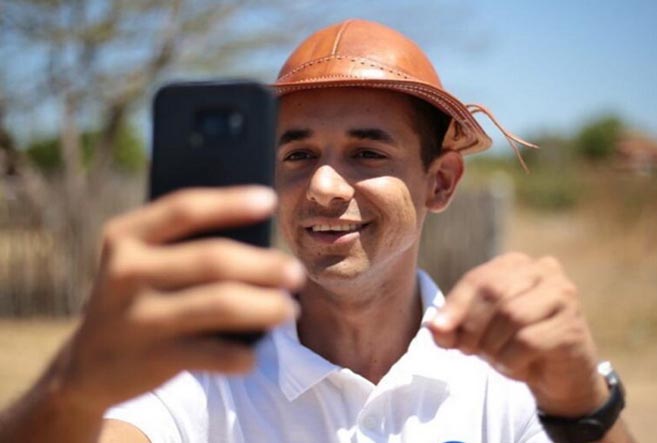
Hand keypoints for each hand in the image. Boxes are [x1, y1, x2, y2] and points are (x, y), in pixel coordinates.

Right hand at [45, 186, 304, 412]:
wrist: (88, 363)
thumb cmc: (139, 295)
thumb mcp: (144, 260)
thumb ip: (185, 243)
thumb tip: (259, 233)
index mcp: (125, 236)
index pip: (185, 208)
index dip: (231, 202)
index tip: (270, 200)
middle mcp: (125, 272)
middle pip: (213, 260)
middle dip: (264, 266)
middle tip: (296, 274)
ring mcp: (137, 317)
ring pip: (220, 305)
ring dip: (266, 307)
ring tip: (289, 310)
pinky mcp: (151, 358)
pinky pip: (213, 354)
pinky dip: (242, 354)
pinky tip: (255, 353)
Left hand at [428, 252, 607, 416]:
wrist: (560, 376)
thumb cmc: (513, 345)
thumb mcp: (475, 333)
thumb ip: (451, 326)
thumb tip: (434, 327)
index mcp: (516, 263)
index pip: (477, 279)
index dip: (454, 307)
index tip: (440, 332)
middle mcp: (543, 270)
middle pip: (494, 292)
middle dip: (472, 326)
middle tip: (468, 350)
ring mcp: (562, 295)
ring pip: (512, 315)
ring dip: (492, 345)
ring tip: (494, 358)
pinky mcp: (571, 325)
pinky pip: (528, 341)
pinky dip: (511, 359)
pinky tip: (515, 365)